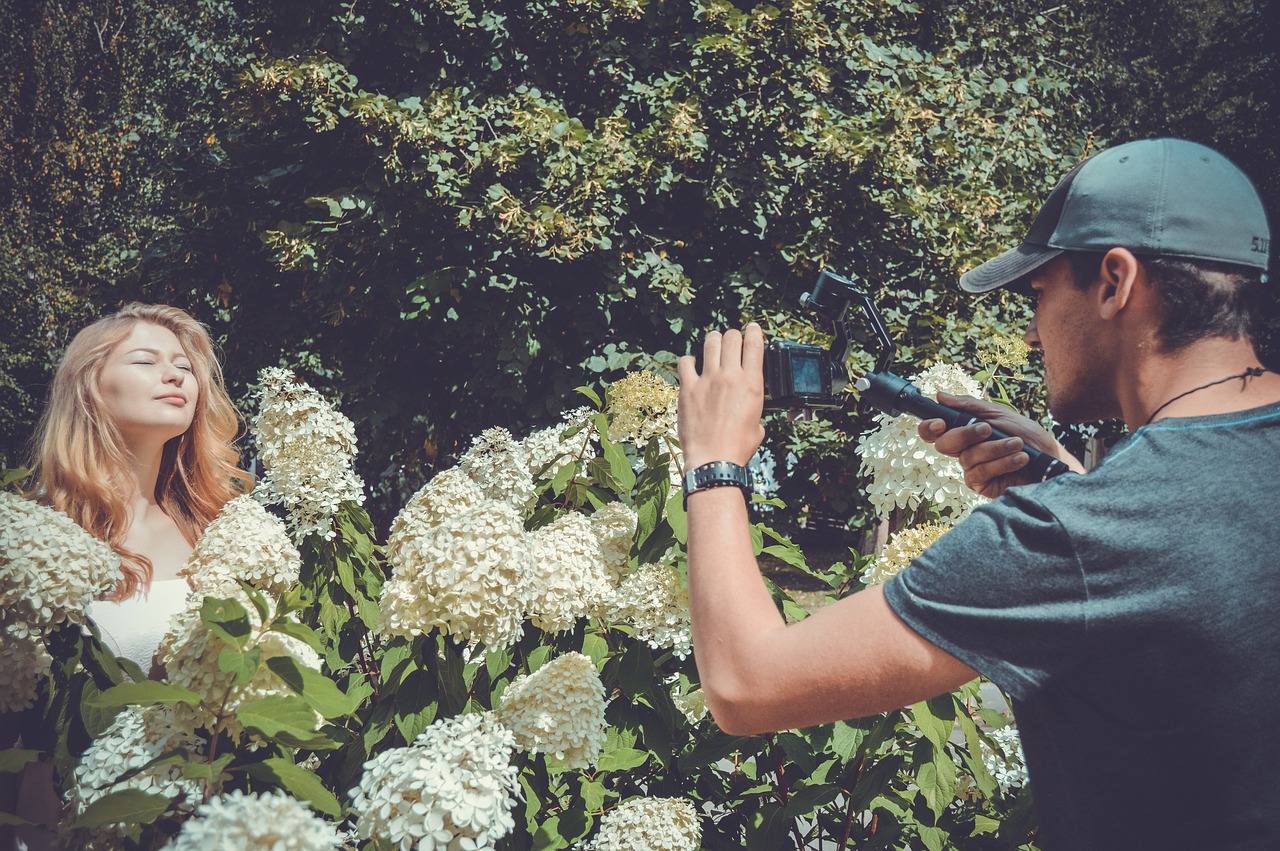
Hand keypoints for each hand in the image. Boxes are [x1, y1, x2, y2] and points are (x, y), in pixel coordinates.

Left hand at [677, 324, 766, 468]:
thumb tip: (750, 412)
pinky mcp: (688, 389)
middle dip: (733, 336)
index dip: (754, 331)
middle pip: (732, 338)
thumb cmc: (737, 447)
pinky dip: (689, 361)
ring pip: (710, 343)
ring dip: (714, 340)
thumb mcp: (758, 425)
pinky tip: (691, 366)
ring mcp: (707, 380)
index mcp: (752, 383)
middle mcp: (730, 376)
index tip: (752, 329)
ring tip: (714, 343)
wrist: (714, 460)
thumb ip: (754, 410)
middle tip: (732, 341)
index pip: (754, 344)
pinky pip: (685, 363)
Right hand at [917, 392, 1083, 497]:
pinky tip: (1020, 458)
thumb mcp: (999, 414)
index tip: (941, 422)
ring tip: (1018, 444)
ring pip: (968, 457)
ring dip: (996, 447)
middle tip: (988, 429)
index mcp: (964, 433)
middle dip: (966, 434)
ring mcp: (971, 470)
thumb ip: (969, 406)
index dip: (929, 427)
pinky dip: (1002, 462)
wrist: (1051, 459)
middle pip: (944, 445)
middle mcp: (963, 452)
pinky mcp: (982, 486)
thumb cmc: (1028, 435)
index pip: (935, 432)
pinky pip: (981, 472)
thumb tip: (940, 396)